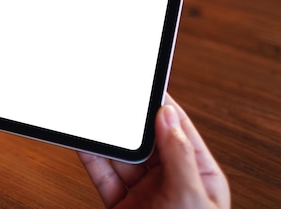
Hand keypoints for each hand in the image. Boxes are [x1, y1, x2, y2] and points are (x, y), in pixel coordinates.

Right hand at [78, 95, 229, 208]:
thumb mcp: (193, 198)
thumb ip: (179, 157)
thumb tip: (167, 117)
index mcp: (198, 173)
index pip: (179, 129)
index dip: (162, 105)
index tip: (145, 84)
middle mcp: (169, 180)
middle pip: (145, 139)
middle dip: (127, 119)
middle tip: (110, 96)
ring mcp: (143, 192)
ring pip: (119, 155)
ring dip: (105, 135)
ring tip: (90, 114)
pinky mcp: (120, 204)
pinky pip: (102, 174)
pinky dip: (90, 156)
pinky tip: (82, 140)